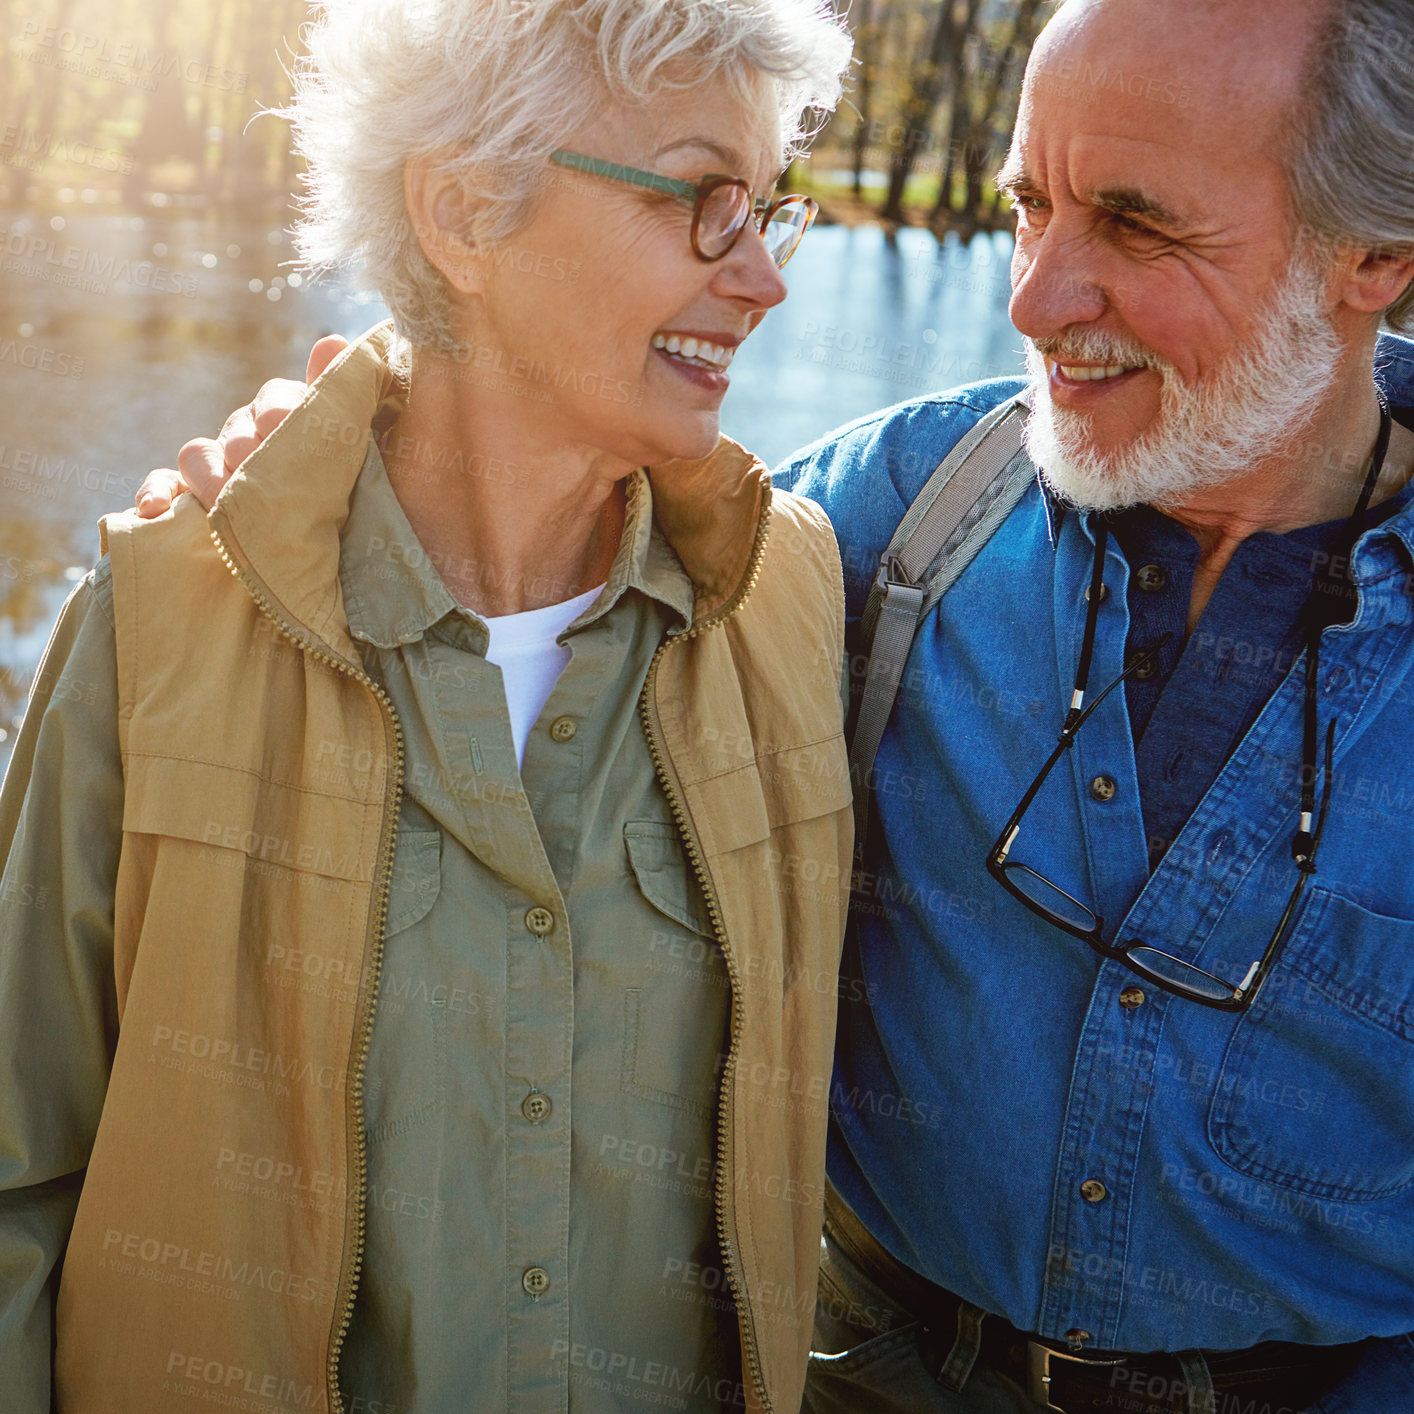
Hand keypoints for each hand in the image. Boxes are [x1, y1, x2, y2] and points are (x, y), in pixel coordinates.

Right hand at [134, 335, 349, 516]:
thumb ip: (336, 394)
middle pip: (236, 428)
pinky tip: (154, 509)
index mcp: (285, 417)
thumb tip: (332, 341)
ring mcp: (215, 464)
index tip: (282, 424)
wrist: (316, 549)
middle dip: (248, 450)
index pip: (275, 398)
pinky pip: (163, 484)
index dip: (278, 409)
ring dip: (211, 476)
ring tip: (227, 500)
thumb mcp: (342, 442)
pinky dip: (154, 493)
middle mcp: (246, 434)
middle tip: (261, 471)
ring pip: (198, 455)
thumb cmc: (333, 487)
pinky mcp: (187, 494)